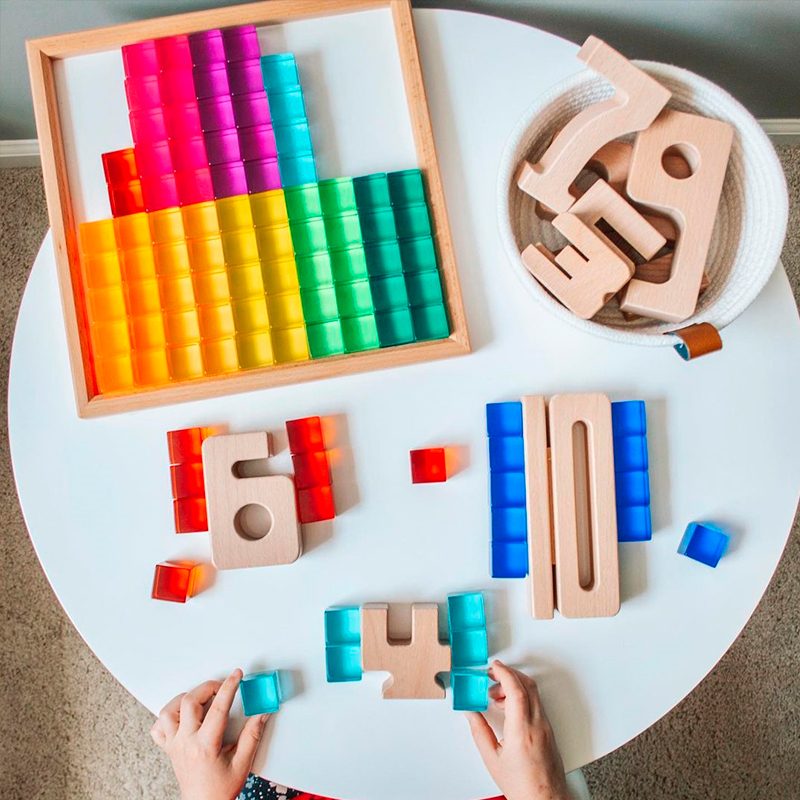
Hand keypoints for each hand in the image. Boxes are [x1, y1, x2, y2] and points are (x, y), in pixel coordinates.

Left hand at [150, 669, 269, 799]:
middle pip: (189, 702)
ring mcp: (174, 745)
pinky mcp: (169, 749)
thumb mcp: (242, 763)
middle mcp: (186, 743)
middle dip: (208, 686)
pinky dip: (168, 716)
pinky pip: (158, 728)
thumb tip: (262, 713)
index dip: (229, 687)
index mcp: (205, 746)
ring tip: (202, 698)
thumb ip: (253, 735)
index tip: (236, 675)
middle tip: (222, 686)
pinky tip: (181, 715)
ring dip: (185, 698)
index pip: (218, 708)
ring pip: (168, 711)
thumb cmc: (220, 790)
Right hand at [466, 660, 570, 799]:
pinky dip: (523, 696)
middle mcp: (538, 725)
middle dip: (508, 673)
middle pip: (527, 685)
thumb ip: (480, 731)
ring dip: (515, 685)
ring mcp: (546, 726)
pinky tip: (510, 706)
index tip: (493, 667)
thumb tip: (471, 712)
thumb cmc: (523, 786)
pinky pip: (537, 703)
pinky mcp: (549, 730)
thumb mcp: (492, 759)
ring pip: (534, 693)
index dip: (504, 673)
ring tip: (497, 695)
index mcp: (522, 731)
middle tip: (492, 675)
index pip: (516, 691)